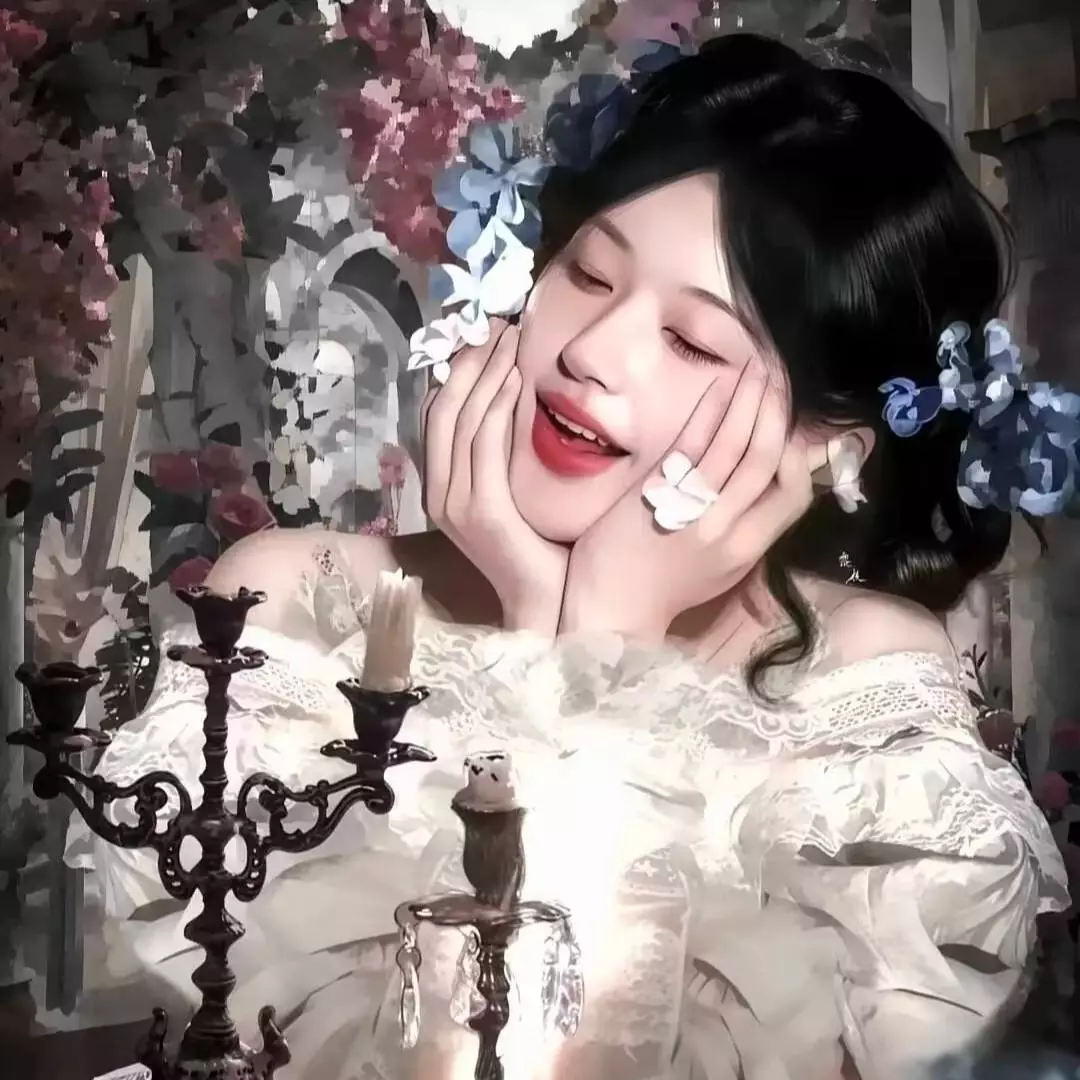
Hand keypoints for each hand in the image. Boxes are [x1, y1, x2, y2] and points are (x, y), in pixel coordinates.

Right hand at [421, 319, 567, 633]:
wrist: (548, 606)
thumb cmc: (543, 551)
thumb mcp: (518, 494)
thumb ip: (508, 456)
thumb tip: (522, 403)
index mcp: (444, 488)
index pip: (438, 415)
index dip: (456, 370)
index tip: (483, 333)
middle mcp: (440, 492)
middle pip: (444, 408)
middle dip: (469, 359)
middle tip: (496, 320)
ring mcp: (455, 502)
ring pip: (462, 418)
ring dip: (485, 370)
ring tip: (509, 336)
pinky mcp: (480, 510)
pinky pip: (484, 443)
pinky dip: (497, 404)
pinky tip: (516, 376)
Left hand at [561, 358, 813, 640]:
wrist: (610, 611)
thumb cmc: (659, 591)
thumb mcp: (718, 571)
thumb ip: (744, 531)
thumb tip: (763, 492)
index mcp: (748, 549)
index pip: (793, 496)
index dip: (799, 456)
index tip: (792, 426)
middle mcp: (729, 528)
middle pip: (769, 461)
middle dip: (777, 415)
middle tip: (779, 379)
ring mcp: (695, 510)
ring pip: (737, 446)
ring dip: (751, 402)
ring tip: (759, 370)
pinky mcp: (660, 494)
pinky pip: (693, 445)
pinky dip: (711, 412)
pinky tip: (720, 386)